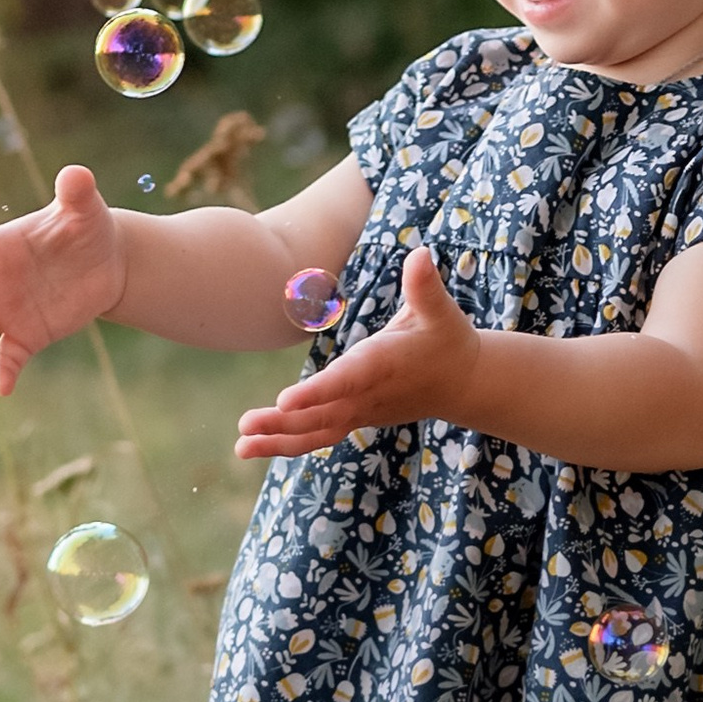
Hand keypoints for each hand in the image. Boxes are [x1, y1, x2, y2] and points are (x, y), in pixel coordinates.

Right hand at [0, 164, 124, 393]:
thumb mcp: (85, 208)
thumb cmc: (86, 228)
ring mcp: (8, 308)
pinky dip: (5, 370)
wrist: (105, 263)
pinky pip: (11, 354)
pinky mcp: (27, 333)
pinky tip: (3, 388)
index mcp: (1, 245)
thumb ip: (77, 192)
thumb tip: (76, 174)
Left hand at [232, 245, 479, 461]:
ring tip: (240, 447)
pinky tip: (254, 445)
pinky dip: (288, 442)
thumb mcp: (440, 310)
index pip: (346, 381)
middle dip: (282, 423)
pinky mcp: (354, 418)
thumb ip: (425, 286)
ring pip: (316, 432)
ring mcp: (360, 412)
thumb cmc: (447, 339)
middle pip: (322, 414)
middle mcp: (368, 395)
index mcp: (382, 366)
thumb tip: (420, 254)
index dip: (316, 391)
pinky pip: (318, 435)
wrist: (462, 382)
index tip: (284, 401)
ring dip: (278, 440)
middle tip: (244, 426)